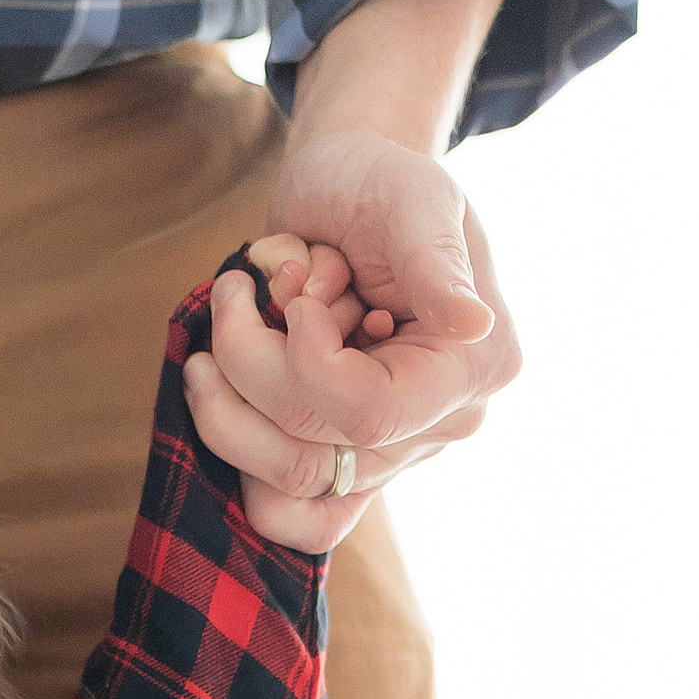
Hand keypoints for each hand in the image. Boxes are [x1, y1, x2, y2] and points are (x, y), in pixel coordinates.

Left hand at [183, 133, 519, 552]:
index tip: (293, 296)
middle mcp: (437, 425)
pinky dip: (238, 457)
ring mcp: (387, 453)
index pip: (371, 415)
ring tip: (230, 320)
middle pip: (312, 453)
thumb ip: (436, 261)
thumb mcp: (412, 197)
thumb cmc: (378, 183)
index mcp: (473, 368)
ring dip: (226, 405)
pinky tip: (224, 388)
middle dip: (252, 367)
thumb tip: (472, 324)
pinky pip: (284, 514)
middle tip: (238, 290)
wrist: (343, 190)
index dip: (306, 366)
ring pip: (282, 487)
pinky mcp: (340, 461)